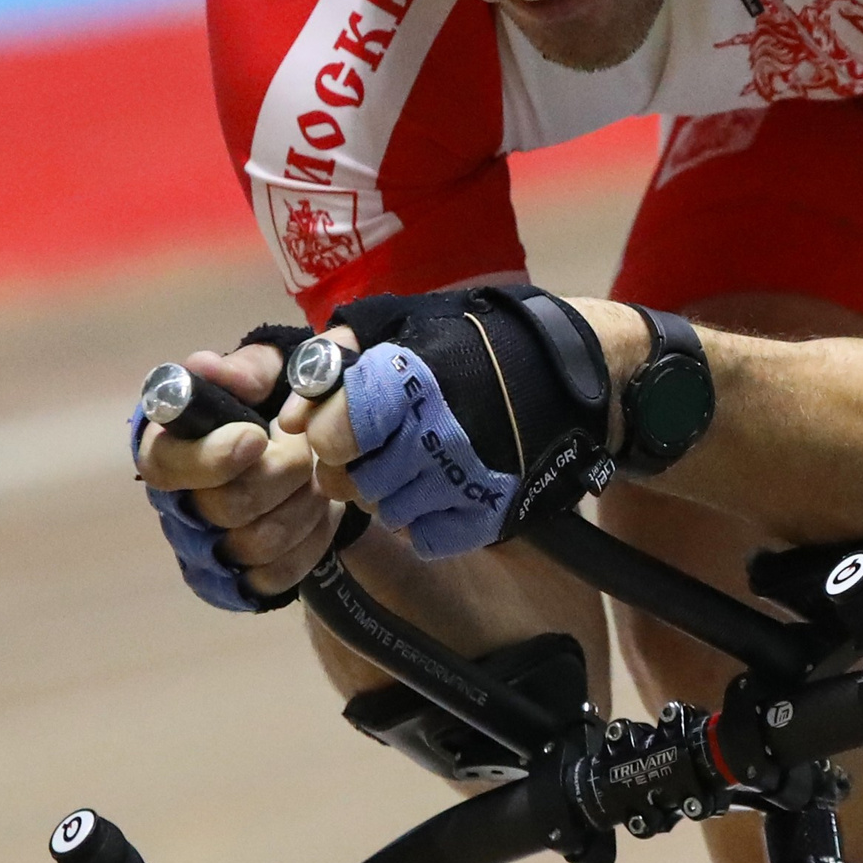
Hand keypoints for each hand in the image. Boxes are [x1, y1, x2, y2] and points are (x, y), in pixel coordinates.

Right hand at [133, 338, 339, 608]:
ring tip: (314, 479)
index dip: (213, 456)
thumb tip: (209, 369)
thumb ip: (247, 368)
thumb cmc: (280, 408)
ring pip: (256, 544)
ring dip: (302, 507)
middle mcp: (174, 503)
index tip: (257, 437)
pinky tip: (315, 515)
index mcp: (165, 447)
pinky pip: (274, 577)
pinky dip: (309, 544)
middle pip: (225, 507)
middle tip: (306, 450)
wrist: (317, 460)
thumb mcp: (273, 373)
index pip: (167, 465)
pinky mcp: (232, 583)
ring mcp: (201, 549)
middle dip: (282, 474)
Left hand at [281, 288, 628, 558]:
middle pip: (351, 481)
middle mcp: (434, 434)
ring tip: (411, 465)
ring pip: (385, 511)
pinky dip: (423, 520)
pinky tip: (437, 491)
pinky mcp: (490, 512)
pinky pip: (426, 537)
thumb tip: (288, 412)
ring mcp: (465, 479)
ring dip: (388, 493)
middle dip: (351, 467)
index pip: (328, 437)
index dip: (328, 433)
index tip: (345, 425)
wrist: (574, 375)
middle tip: (375, 448)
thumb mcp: (403, 325)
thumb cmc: (477, 343)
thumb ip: (336, 357)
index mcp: (406, 383)